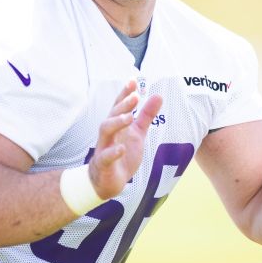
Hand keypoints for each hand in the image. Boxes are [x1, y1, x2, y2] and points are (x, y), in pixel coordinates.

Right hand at [89, 80, 163, 199]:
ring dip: (117, 122)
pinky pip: (106, 156)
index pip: (119, 106)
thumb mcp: (137, 133)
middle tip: (135, 96)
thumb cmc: (121, 154)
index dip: (125, 93)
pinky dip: (113, 152)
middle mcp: (108, 133)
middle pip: (112, 114)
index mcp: (116, 125)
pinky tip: (122, 148)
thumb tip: (158, 95)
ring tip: (129, 117)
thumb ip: (146, 115)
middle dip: (123, 105)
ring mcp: (104, 147)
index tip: (133, 81)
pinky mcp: (104, 164)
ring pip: (106, 130)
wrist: (107, 181)